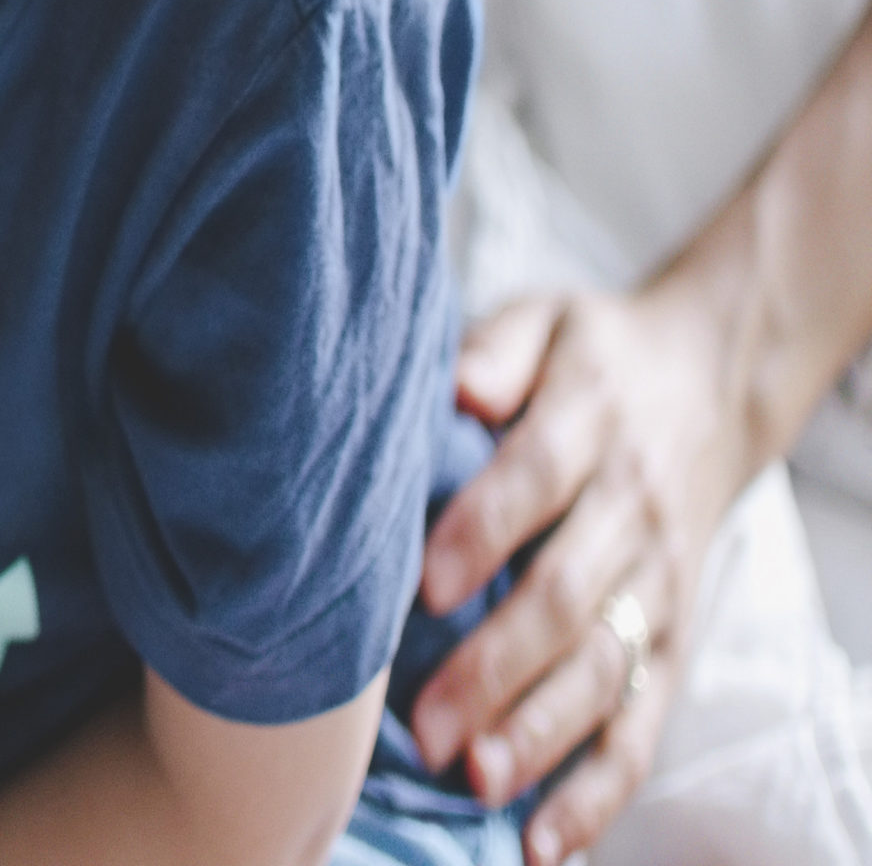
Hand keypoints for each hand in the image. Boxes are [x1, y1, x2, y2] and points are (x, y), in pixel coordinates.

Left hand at [412, 279, 748, 862]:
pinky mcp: (673, 638)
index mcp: (590, 427)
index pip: (533, 484)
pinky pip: (642, 722)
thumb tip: (458, 387)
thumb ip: (495, 349)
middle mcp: (632, 515)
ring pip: (604, 673)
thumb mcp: (546, 320)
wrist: (712, 380)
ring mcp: (659, 585)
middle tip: (424, 725)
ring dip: (541, 738)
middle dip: (496, 668)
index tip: (423, 588)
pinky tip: (541, 841)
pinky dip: (599, 789)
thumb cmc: (593, 353)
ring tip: (475, 783)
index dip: (481, 535)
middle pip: (566, 599)